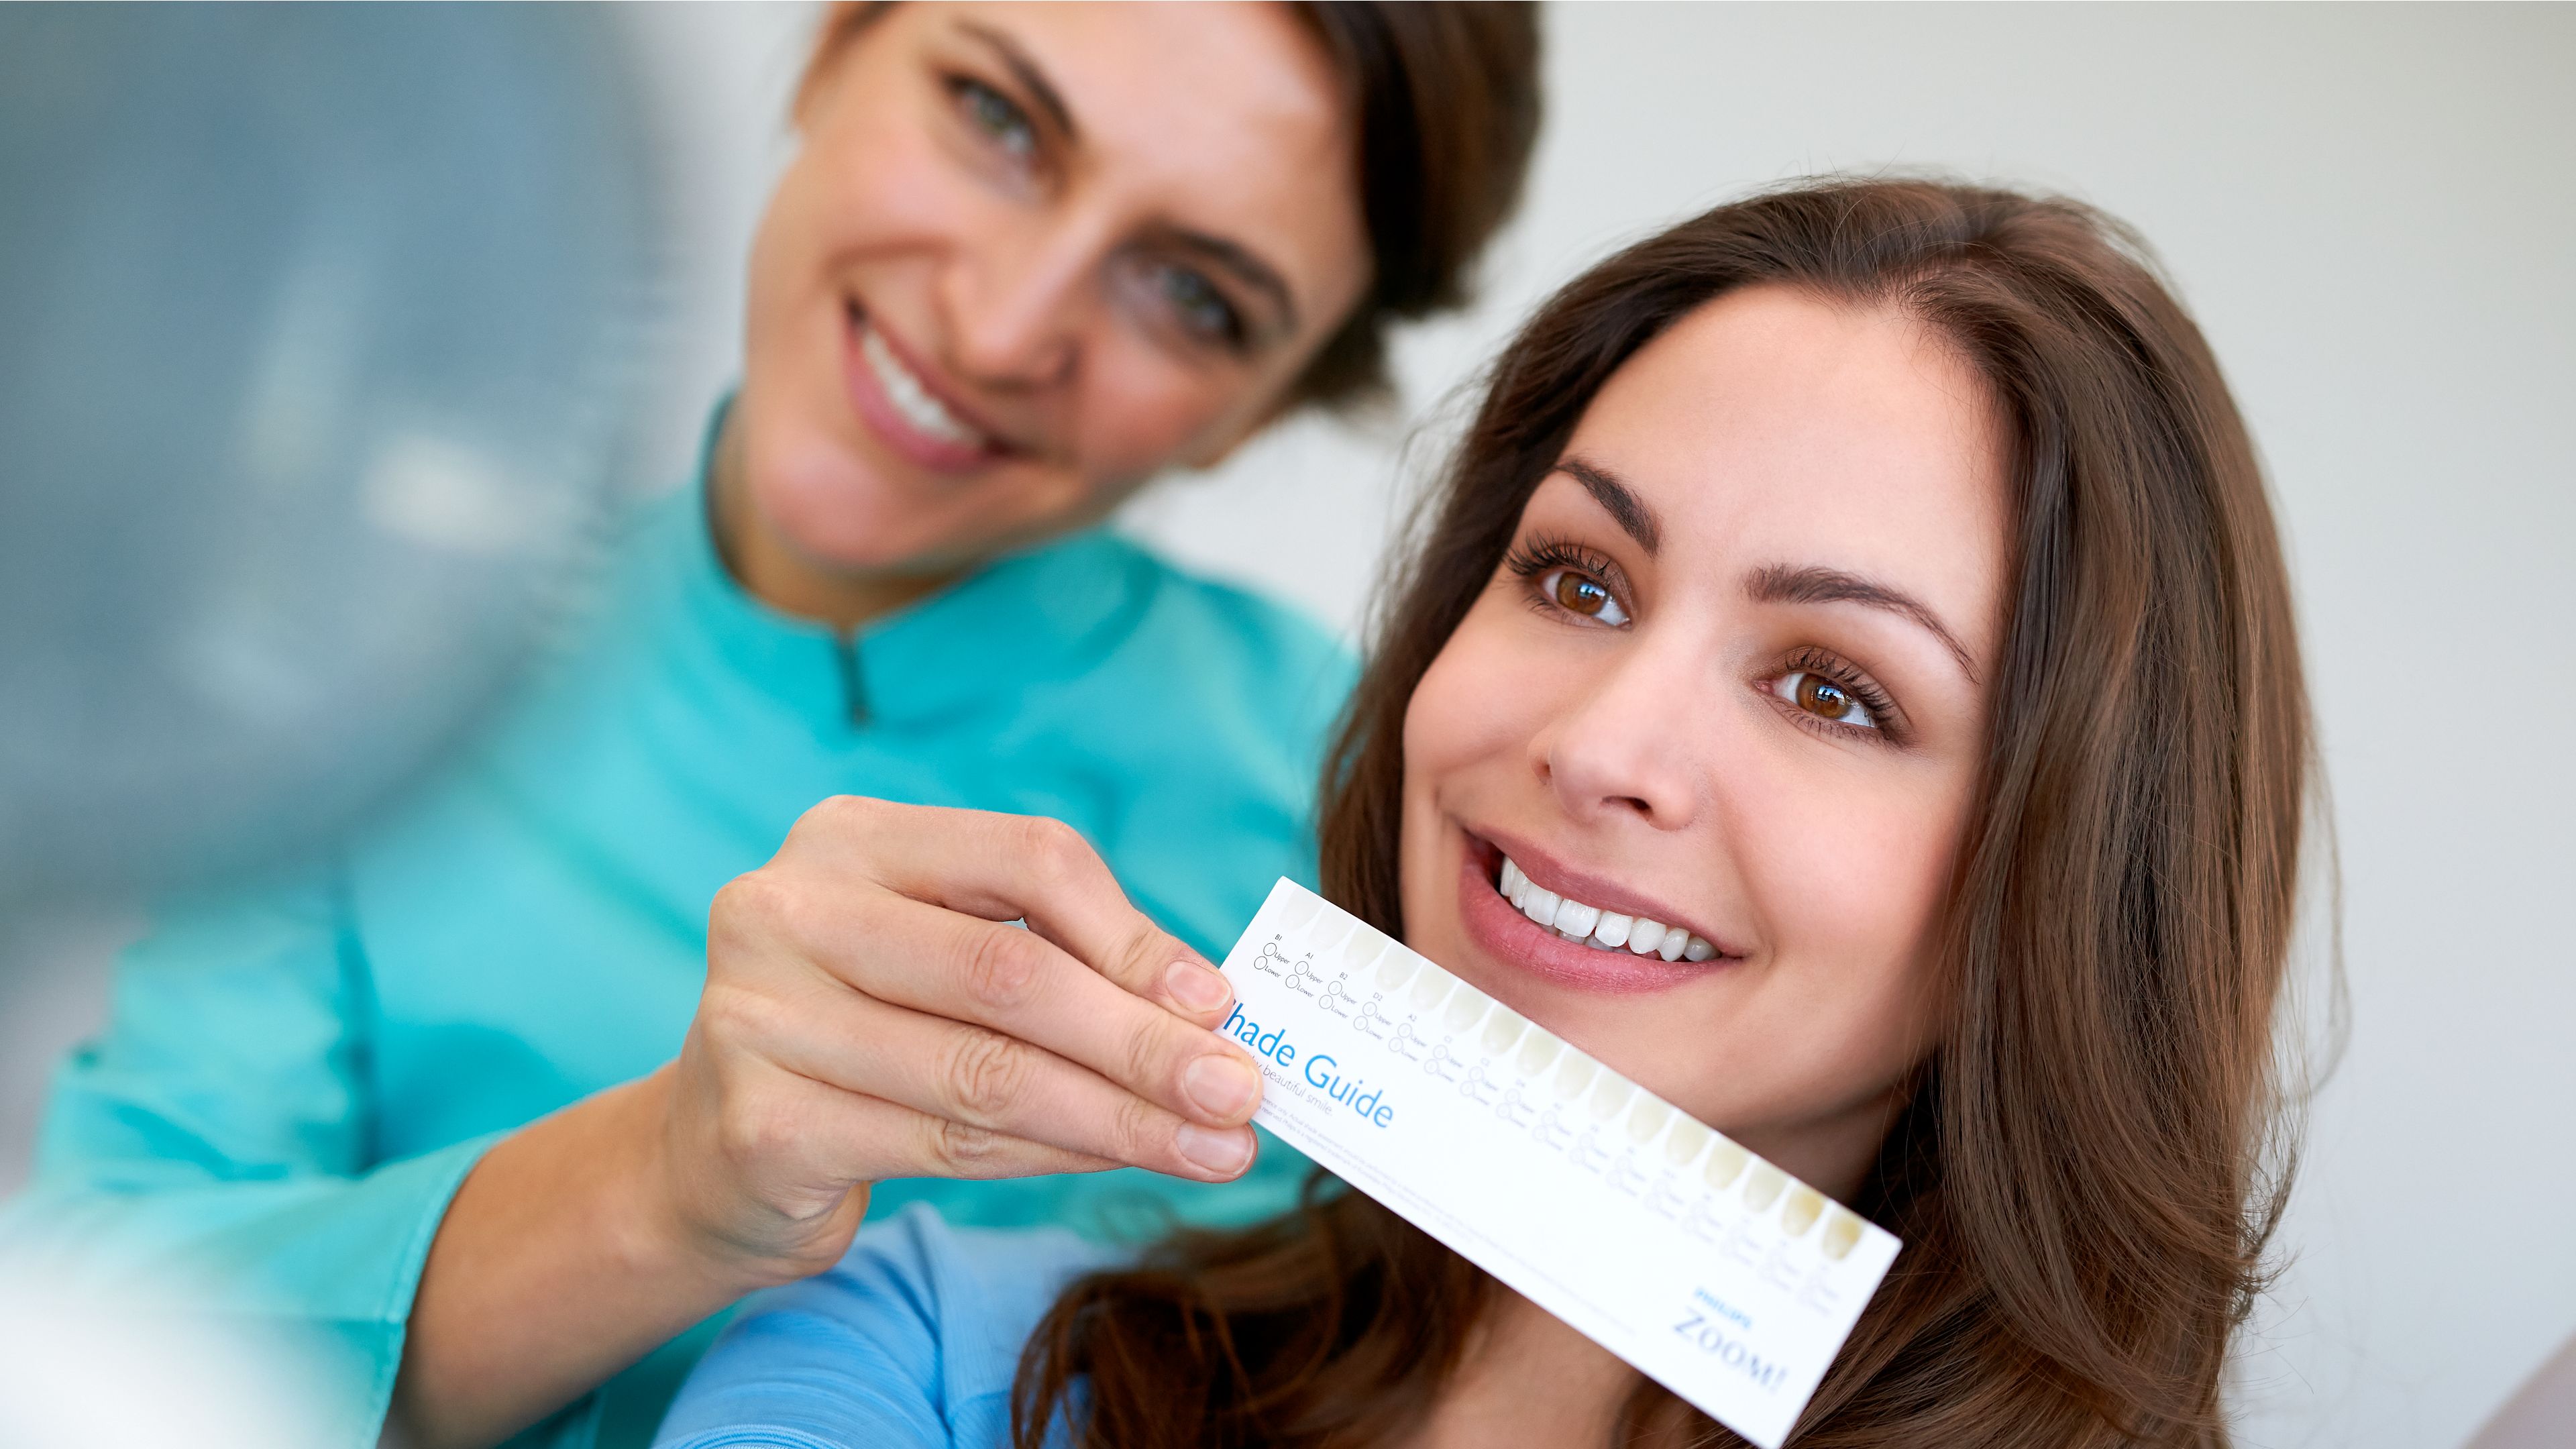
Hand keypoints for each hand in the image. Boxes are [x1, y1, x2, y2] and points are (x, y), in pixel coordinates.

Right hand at [650, 796, 1262, 1285]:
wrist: (710, 1152)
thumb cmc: (865, 1037)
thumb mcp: (946, 961)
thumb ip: (1056, 960)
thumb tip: (1207, 1009)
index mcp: (850, 838)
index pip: (1026, 857)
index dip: (1134, 934)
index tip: (1220, 1005)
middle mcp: (788, 909)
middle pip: (1010, 971)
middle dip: (1143, 1041)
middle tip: (1238, 1093)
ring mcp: (760, 1017)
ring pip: (985, 1072)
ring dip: (1119, 1117)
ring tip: (1211, 1147)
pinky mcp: (762, 1124)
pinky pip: (945, 1144)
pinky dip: (1050, 1157)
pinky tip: (1114, 1161)